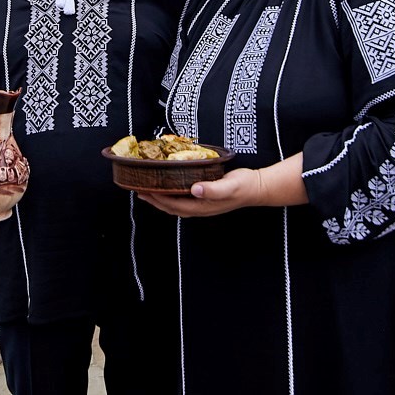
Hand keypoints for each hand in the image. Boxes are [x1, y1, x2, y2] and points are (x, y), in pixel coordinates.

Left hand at [138, 167, 264, 217]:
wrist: (257, 188)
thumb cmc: (244, 186)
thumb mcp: (230, 186)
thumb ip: (213, 189)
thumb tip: (195, 189)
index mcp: (202, 206)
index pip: (174, 204)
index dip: (158, 199)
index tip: (144, 190)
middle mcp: (200, 208)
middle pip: (171, 207)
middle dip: (154, 200)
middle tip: (138, 190)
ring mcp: (202, 204)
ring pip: (176, 205)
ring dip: (160, 199)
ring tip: (147, 191)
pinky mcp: (205, 198)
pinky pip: (183, 200)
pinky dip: (171, 195)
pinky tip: (168, 188)